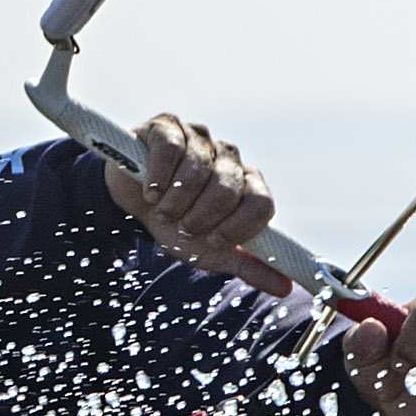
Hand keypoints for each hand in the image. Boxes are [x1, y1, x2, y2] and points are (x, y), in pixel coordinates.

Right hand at [103, 114, 283, 288]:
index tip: (213, 241)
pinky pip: (172, 150)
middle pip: (229, 189)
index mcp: (247, 184)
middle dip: (201, 217)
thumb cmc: (176, 226)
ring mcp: (200, 137)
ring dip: (174, 203)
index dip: (238, 228)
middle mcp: (228, 157)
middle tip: (182, 226)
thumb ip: (248, 266)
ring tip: (162, 211)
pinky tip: (150, 190)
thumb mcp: (210, 252)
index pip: (262, 203)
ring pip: (198, 171)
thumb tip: (285, 289)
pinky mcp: (169, 126)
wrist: (130, 206)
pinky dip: (158, 177)